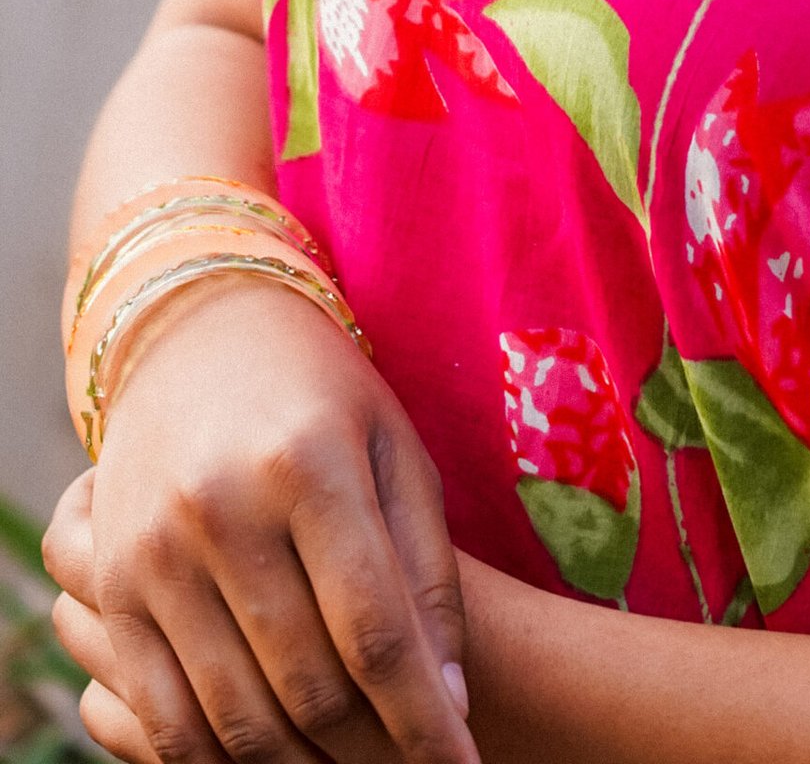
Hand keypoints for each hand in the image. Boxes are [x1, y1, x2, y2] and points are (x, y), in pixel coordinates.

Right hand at [45, 278, 478, 763]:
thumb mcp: (396, 451)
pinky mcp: (112, 587)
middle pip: (308, 685)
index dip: (425, 719)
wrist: (199, 335)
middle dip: (375, 752)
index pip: (375, 631)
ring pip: (237, 716)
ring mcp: (155, 552)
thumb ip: (427, 570)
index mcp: (308, 464)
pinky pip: (163, 715)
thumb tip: (451, 700)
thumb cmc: (324, 396)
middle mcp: (222, 509)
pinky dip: (221, 761)